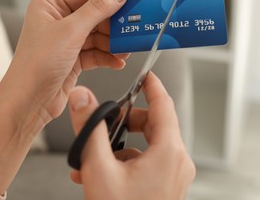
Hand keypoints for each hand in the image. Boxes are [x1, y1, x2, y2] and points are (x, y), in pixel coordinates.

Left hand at [0, 0, 128, 124]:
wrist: (29, 101)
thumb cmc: (36, 65)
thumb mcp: (71, 31)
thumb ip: (97, 10)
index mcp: (50, 6)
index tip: (129, 2)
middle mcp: (57, 22)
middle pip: (94, 16)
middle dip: (113, 25)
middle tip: (131, 29)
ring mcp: (65, 41)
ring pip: (97, 36)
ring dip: (112, 43)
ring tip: (126, 49)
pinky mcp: (72, 59)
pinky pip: (95, 53)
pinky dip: (107, 57)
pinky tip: (117, 62)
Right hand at [68, 72, 195, 199]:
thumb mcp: (99, 169)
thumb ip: (90, 129)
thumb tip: (82, 98)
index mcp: (168, 152)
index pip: (163, 105)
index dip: (152, 86)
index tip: (145, 74)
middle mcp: (177, 162)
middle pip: (154, 124)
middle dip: (126, 120)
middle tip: (106, 121)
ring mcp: (173, 175)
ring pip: (148, 144)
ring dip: (121, 144)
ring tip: (94, 156)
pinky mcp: (166, 185)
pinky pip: (147, 162)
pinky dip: (126, 160)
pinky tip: (100, 172)